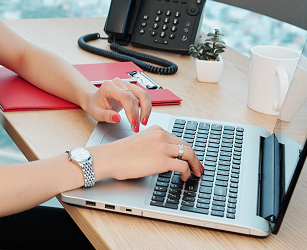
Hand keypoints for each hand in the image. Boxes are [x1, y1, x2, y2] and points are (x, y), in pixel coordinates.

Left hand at [83, 77, 151, 131]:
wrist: (95, 100)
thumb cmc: (95, 105)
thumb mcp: (96, 113)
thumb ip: (106, 116)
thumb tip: (117, 118)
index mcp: (109, 86)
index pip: (125, 97)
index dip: (131, 110)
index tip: (133, 122)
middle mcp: (119, 83)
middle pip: (135, 97)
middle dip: (138, 114)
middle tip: (137, 126)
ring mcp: (126, 85)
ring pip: (143, 95)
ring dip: (146, 110)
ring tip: (143, 122)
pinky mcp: (132, 89)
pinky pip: (144, 96)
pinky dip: (146, 107)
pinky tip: (143, 116)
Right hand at [90, 125, 204, 181]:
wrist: (109, 157)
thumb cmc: (119, 153)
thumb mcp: (139, 141)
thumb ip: (153, 144)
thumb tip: (163, 156)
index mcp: (155, 129)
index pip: (177, 139)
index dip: (186, 150)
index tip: (189, 158)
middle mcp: (161, 135)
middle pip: (186, 145)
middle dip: (194, 157)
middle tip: (197, 167)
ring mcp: (162, 147)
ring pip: (189, 153)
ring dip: (195, 165)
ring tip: (195, 173)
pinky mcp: (162, 161)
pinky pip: (183, 166)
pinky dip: (188, 172)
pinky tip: (184, 177)